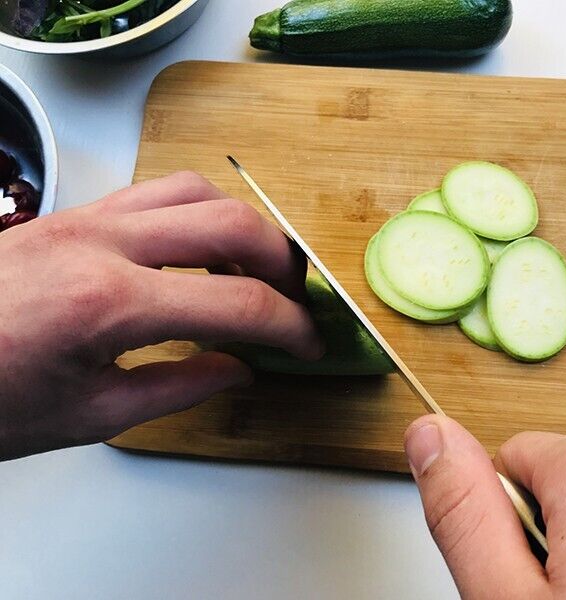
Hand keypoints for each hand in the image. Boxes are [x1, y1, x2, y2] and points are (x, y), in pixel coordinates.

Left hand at [0, 172, 323, 460]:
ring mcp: (85, 218)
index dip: (290, 328)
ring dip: (242, 227)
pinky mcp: (72, 212)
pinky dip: (197, 212)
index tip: (308, 344)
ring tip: (252, 271)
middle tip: (292, 303)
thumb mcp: (91, 415)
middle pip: (232, 224)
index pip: (239, 304)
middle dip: (283, 264)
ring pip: (196, 190)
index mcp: (110, 305)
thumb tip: (239, 368)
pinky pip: (155, 189)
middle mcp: (103, 243)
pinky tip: (198, 250)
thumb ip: (181, 386)